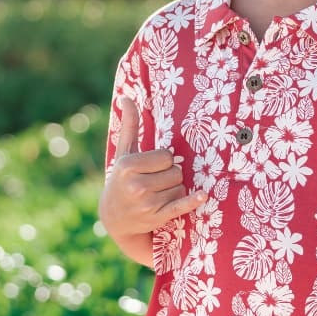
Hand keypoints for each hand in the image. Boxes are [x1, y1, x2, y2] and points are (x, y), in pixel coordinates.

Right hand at [98, 98, 206, 263]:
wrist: (114, 217)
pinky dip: (192, 201)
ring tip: (157, 194)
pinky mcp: (156, 217)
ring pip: (180, 187)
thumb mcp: (123, 153)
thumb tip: (126, 97)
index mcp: (128, 166)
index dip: (164, 161)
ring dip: (175, 190)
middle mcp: (136, 185)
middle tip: (155, 181)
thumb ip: (130, 126)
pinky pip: (180, 206)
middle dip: (170, 175)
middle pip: (176, 172)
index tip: (153, 167)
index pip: (166, 156)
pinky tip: (203, 195)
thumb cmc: (122, 179)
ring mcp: (147, 203)